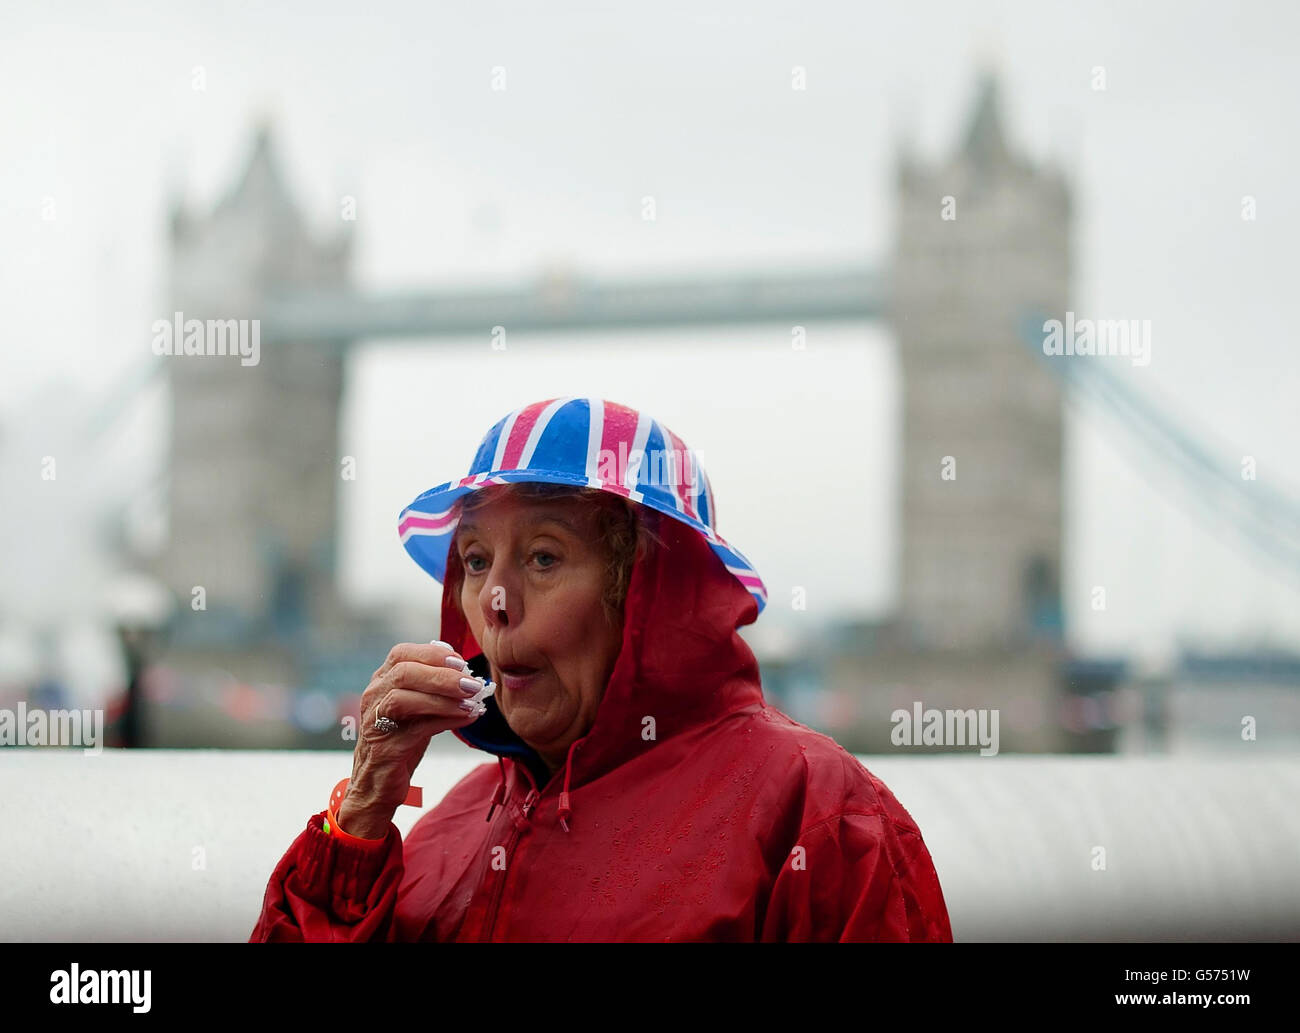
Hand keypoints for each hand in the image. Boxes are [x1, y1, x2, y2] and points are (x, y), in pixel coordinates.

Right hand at [337, 641, 489, 837]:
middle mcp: (373, 696)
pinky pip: (417, 728)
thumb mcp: (417, 709)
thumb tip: (469, 677)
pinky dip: (447, 720)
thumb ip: (434, 690)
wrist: (377, 783)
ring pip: (404, 698)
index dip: (433, 654)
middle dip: (443, 676)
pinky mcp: (385, 747)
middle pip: (404, 672)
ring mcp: (375, 721)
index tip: (461, 663)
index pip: (401, 654)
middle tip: (473, 684)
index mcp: (380, 681)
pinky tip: (468, 719)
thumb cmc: (401, 741)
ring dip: (444, 698)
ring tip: (472, 703)